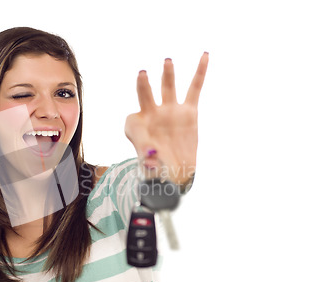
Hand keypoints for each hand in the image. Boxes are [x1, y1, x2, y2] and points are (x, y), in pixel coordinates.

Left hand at [124, 52, 208, 184]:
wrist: (173, 172)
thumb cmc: (154, 164)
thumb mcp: (142, 155)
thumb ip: (142, 146)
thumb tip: (148, 150)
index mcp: (138, 122)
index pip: (131, 118)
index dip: (135, 131)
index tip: (145, 147)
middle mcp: (153, 113)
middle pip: (147, 93)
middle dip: (144, 84)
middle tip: (142, 73)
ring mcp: (171, 111)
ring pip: (168, 87)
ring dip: (167, 74)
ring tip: (167, 61)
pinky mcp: (189, 112)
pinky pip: (195, 88)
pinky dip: (200, 71)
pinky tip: (204, 55)